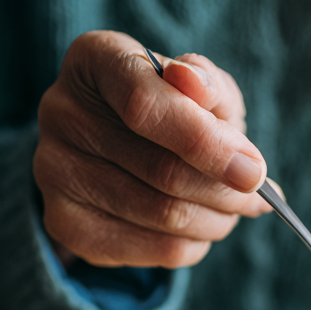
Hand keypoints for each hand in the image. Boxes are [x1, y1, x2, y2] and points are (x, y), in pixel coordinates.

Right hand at [34, 31, 270, 268]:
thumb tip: (199, 86)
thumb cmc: (172, 110)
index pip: (145, 106)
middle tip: (257, 196)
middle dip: (225, 191)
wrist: (117, 150)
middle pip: (162, 170)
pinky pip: (150, 249)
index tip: (254, 171)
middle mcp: (60, 112)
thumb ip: (208, 86)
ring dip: (216, 221)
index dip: (206, 143)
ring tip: (232, 212)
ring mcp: (54, 171)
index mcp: (94, 59)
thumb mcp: (199, 88)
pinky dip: (193, 246)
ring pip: (162, 215)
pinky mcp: (63, 222)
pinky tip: (201, 230)